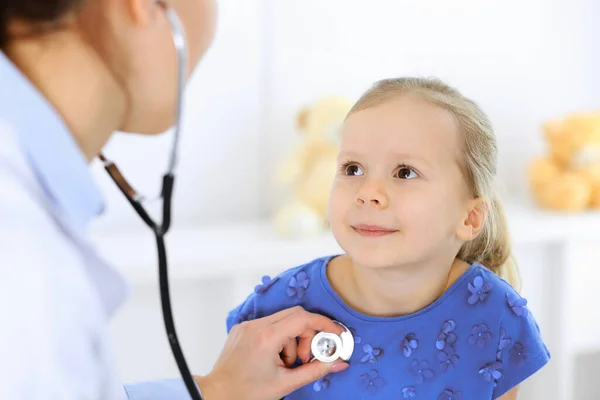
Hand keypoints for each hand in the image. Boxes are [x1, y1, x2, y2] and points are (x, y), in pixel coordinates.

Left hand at [195, 306, 349, 399]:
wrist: (215, 395)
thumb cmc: (245, 393)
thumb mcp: (285, 384)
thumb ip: (315, 371)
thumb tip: (339, 362)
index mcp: (266, 337)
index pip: (303, 319)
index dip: (324, 324)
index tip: (337, 334)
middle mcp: (256, 325)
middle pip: (295, 316)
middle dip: (308, 335)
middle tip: (307, 358)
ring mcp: (247, 325)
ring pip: (283, 321)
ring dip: (292, 340)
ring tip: (285, 365)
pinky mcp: (242, 329)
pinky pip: (269, 326)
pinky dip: (279, 340)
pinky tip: (273, 359)